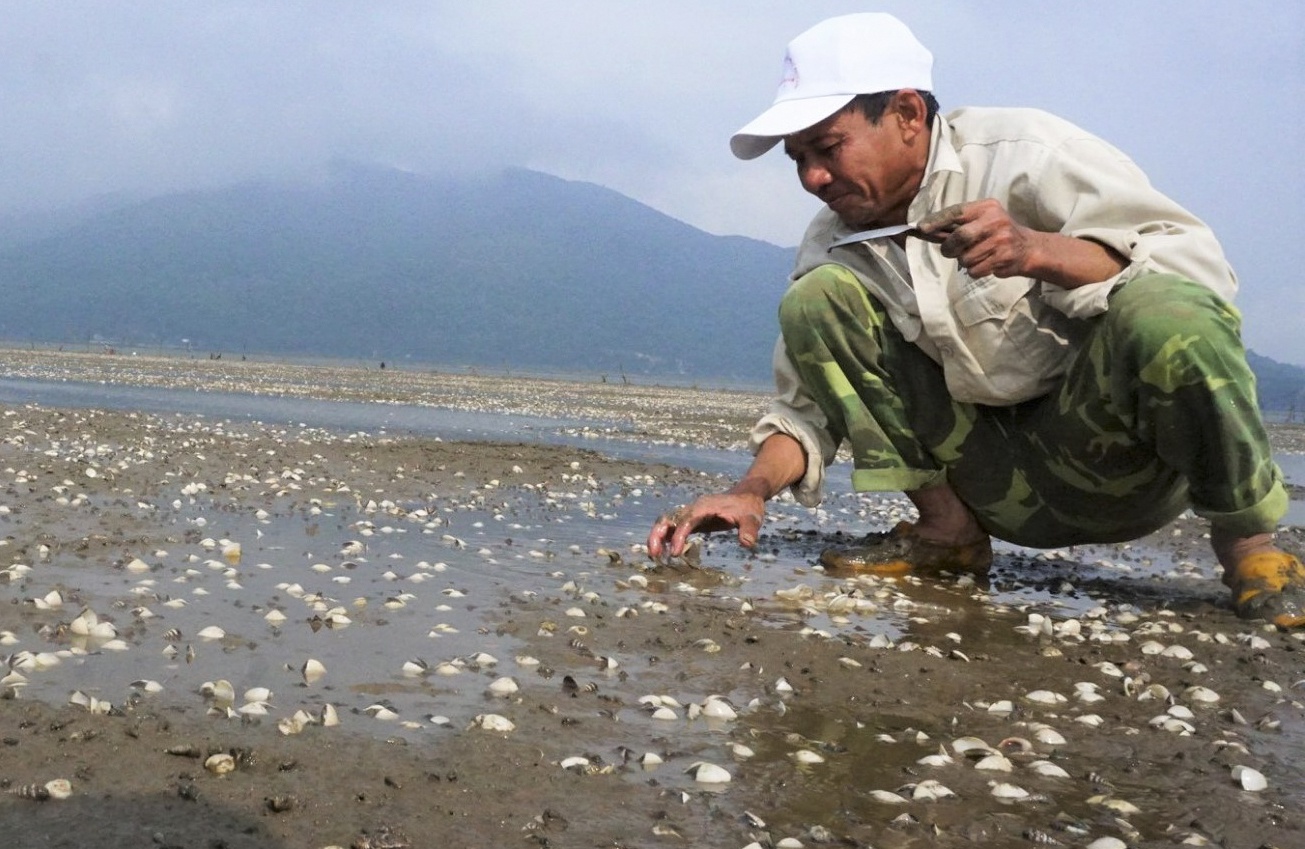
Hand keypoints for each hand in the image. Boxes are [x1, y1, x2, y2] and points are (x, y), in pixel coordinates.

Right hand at [646, 492, 766, 561]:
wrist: (747, 496)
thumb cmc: (749, 507)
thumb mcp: (753, 517)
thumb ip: (749, 529)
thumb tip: (747, 543)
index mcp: (705, 507)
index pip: (686, 521)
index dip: (678, 536)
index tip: (676, 553)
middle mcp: (694, 508)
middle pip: (669, 518)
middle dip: (658, 534)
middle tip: (653, 554)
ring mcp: (691, 513)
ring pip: (667, 522)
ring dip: (657, 536)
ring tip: (654, 555)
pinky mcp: (693, 520)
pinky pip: (674, 527)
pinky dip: (665, 538)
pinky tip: (664, 552)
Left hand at [916, 199, 1035, 278]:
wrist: (1027, 248)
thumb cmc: (996, 233)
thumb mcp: (980, 221)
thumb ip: (955, 225)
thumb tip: (923, 229)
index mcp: (987, 207)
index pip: (957, 212)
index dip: (937, 220)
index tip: (921, 228)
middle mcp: (995, 220)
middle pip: (960, 236)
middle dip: (949, 248)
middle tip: (949, 251)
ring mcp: (1001, 239)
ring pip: (966, 257)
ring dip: (964, 261)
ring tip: (976, 256)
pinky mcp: (1003, 258)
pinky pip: (975, 270)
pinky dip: (974, 270)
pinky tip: (985, 263)